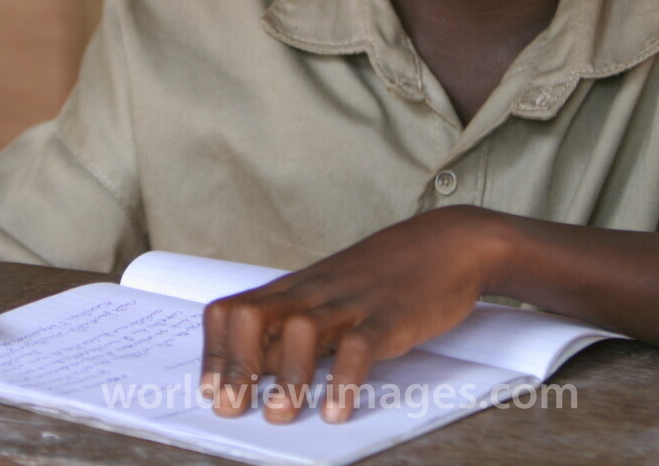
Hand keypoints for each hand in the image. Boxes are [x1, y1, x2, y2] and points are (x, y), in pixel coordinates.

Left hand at [199, 206, 503, 423]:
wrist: (448, 242)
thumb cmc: (387, 274)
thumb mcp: (331, 293)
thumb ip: (296, 326)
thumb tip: (258, 369)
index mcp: (296, 288)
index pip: (234, 309)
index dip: (216, 351)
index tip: (210, 390)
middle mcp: (315, 293)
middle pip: (254, 316)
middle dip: (237, 366)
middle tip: (233, 408)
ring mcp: (352, 302)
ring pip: (302, 331)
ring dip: (287, 378)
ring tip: (283, 415)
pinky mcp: (389, 316)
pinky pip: (360, 347)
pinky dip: (344, 381)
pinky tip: (338, 410)